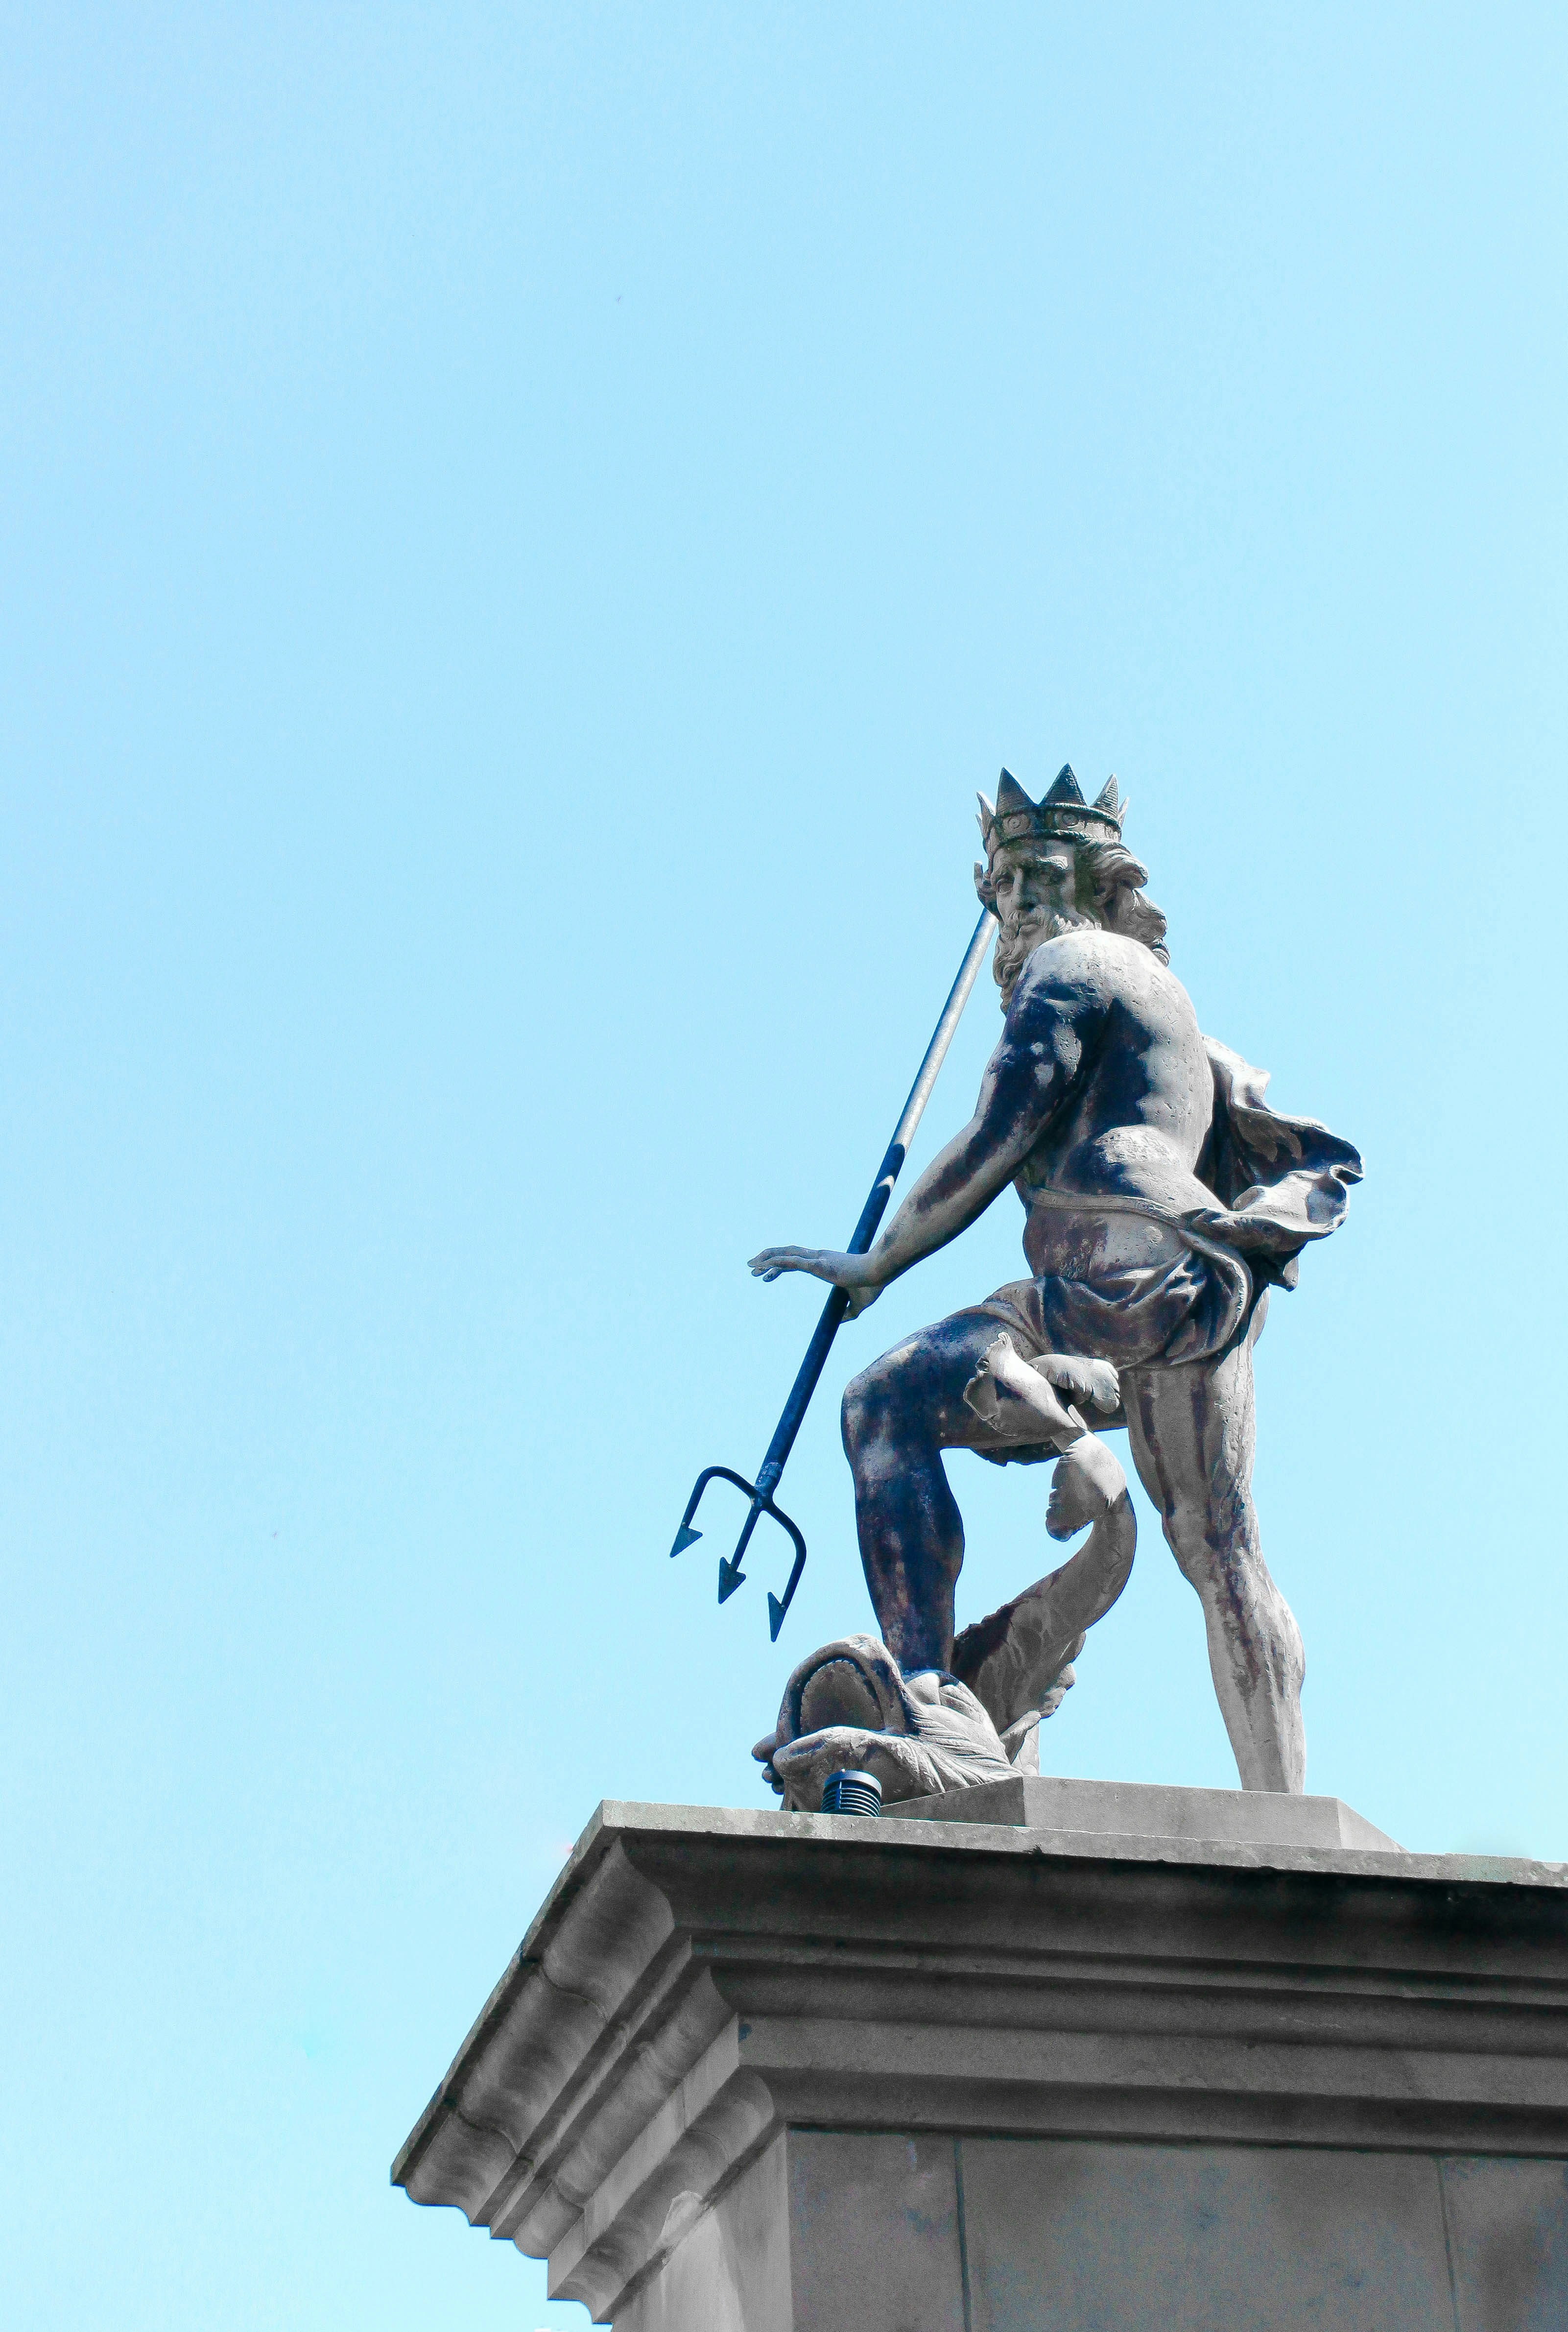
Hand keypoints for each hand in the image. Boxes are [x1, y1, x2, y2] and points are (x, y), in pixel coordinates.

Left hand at [747, 1246, 882, 1316]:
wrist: (879, 1274)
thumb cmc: (871, 1285)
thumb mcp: (858, 1304)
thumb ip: (849, 1312)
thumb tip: (842, 1321)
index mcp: (824, 1263)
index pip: (796, 1261)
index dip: (779, 1266)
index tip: (765, 1275)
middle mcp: (818, 1257)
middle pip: (786, 1254)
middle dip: (767, 1259)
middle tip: (751, 1267)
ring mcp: (817, 1259)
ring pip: (785, 1254)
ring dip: (766, 1259)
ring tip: (749, 1266)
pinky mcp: (819, 1264)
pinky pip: (793, 1261)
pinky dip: (777, 1263)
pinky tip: (764, 1268)